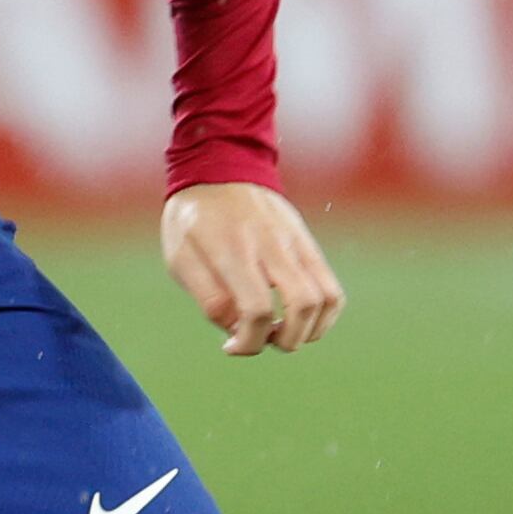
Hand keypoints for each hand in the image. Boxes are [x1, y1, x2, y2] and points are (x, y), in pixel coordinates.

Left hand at [161, 181, 344, 356]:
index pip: (255, 309)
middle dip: (286, 340)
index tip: (231, 346)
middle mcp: (270, 246)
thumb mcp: (180, 258)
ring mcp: (295, 242)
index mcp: (232, 250)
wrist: (220, 167)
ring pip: (327, 298)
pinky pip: (332, 286)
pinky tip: (301, 321)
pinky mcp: (308, 242)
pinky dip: (325, 314)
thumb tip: (238, 329)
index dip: (249, 342)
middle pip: (302, 305)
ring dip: (310, 330)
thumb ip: (208, 297)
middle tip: (262, 340)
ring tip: (283, 332)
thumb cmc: (193, 219)